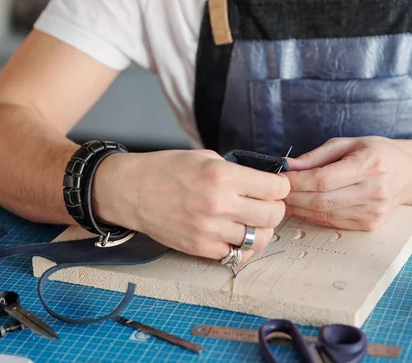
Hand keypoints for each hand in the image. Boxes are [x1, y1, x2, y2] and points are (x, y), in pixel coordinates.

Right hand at [92, 149, 289, 262]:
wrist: (132, 191)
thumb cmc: (167, 170)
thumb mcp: (205, 157)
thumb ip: (236, 171)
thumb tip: (263, 183)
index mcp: (222, 176)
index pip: (275, 188)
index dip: (280, 186)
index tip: (274, 186)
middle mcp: (219, 204)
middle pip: (274, 215)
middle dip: (275, 208)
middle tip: (266, 204)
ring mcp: (210, 230)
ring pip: (260, 239)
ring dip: (261, 229)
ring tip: (251, 221)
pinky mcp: (200, 248)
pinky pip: (236, 254)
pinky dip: (240, 245)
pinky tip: (234, 233)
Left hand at [283, 137, 411, 230]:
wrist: (411, 173)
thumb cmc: (378, 153)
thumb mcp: (349, 143)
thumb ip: (316, 156)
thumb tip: (287, 167)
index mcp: (370, 164)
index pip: (324, 179)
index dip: (296, 182)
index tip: (278, 178)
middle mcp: (374, 190)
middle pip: (322, 201)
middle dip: (293, 197)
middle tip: (274, 192)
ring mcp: (374, 212)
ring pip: (325, 215)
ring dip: (299, 209)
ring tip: (283, 200)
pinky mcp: (371, 225)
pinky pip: (333, 223)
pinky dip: (313, 216)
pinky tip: (302, 207)